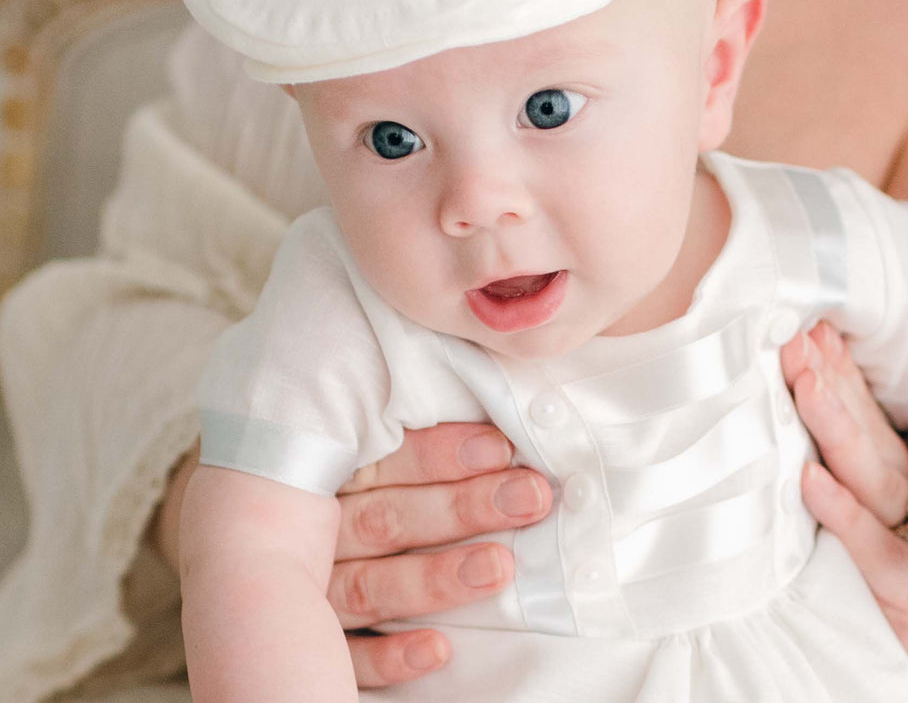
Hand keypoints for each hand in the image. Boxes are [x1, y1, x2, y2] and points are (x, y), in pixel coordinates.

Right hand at [154, 423, 551, 688]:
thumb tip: (485, 392)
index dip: (442, 453)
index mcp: (325, 465)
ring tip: (500, 567)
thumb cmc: (324, 463)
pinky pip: (345, 657)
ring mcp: (301, 589)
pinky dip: (389, 657)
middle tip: (529, 497)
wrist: (235, 520)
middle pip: (387, 518)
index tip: (502, 446)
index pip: (385, 459)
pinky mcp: (304, 640)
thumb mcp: (348, 432)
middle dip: (462, 507)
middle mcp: (310, 527)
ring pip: (369, 585)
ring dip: (436, 579)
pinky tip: (438, 651)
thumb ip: (394, 419)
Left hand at [781, 322, 907, 700]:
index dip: (834, 365)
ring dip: (835, 426)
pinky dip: (837, 509)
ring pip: (866, 471)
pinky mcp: (899, 580)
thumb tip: (793, 382)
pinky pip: (864, 541)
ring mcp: (902, 532)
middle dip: (829, 378)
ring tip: (805, 385)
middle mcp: (897, 490)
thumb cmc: (875, 564)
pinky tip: (809, 479)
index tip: (806, 324)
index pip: (859, 406)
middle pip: (861, 425)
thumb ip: (833, 445)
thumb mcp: (859, 495)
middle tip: (798, 336)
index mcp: (886, 467)